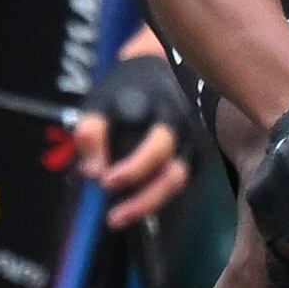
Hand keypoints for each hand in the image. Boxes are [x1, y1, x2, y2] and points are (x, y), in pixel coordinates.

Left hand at [89, 47, 192, 227]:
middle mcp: (188, 131)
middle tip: (113, 218)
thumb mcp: (102, 100)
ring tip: (117, 219)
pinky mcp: (194, 158)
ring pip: (179, 184)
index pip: (157, 146)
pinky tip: (132, 208)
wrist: (159, 68)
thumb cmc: (127, 87)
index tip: (104, 182)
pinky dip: (154, 199)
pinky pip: (178, 185)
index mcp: (168, 110)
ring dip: (149, 205)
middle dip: (144, 200)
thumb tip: (93, 174)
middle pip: (174, 174)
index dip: (134, 168)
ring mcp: (195, 146)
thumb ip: (93, 132)